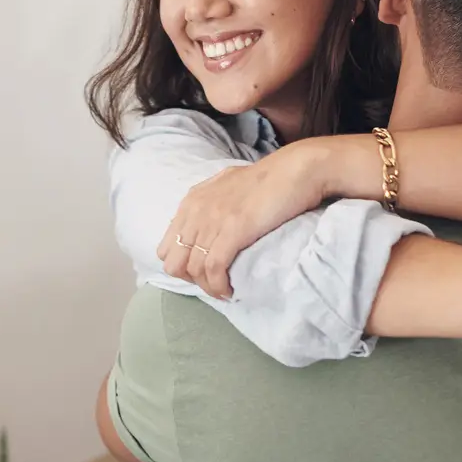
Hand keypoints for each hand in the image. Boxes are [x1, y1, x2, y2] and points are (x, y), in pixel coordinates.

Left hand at [157, 143, 328, 297]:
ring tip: (224, 291)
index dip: (182, 265)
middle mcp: (196, 212)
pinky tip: (230, 290)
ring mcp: (213, 221)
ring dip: (209, 287)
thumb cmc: (268, 179)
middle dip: (191, 279)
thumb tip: (203, 227)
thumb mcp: (227, 186)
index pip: (166, 248)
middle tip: (213, 283)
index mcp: (192, 202)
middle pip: (174, 263)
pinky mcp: (233, 231)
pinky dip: (219, 285)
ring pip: (194, 271)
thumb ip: (210, 205)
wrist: (296, 170)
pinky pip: (214, 269)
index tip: (203, 272)